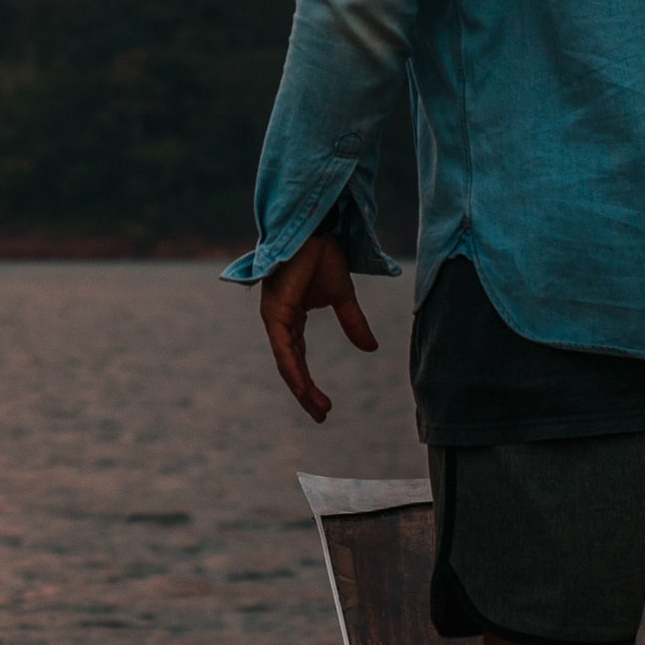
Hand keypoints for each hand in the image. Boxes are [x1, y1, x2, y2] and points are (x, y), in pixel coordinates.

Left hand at [259, 228, 379, 421]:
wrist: (315, 228)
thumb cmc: (322, 254)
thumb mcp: (342, 295)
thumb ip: (353, 322)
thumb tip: (370, 348)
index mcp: (290, 318)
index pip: (297, 358)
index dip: (308, 383)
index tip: (324, 406)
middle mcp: (278, 320)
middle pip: (289, 365)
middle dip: (305, 393)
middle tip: (321, 416)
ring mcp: (274, 316)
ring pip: (285, 361)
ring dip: (301, 387)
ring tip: (319, 409)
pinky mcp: (275, 311)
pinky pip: (283, 347)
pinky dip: (293, 368)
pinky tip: (302, 387)